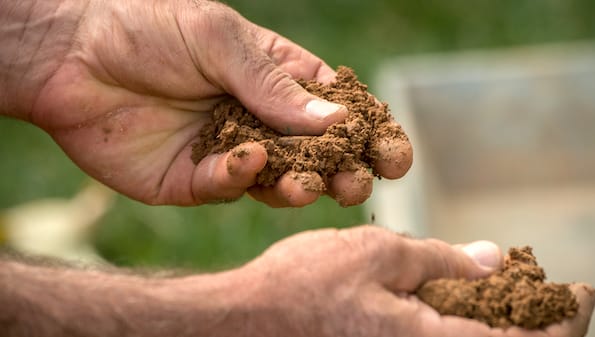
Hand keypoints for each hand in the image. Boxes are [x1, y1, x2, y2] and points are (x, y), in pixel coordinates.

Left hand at [14, 0, 406, 205]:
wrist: (70, 57)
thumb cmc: (146, 29)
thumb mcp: (219, 40)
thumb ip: (275, 84)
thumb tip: (336, 121)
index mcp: (276, 79)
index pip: (336, 109)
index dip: (370, 132)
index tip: (397, 153)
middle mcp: (260, 119)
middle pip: (317, 154)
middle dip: (346, 170)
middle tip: (362, 183)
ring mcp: (231, 152)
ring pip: (281, 180)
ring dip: (302, 184)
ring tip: (312, 184)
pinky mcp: (196, 180)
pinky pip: (229, 186)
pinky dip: (241, 176)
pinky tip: (245, 159)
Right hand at [230, 226, 594, 336]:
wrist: (246, 322)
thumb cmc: (304, 286)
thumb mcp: (379, 254)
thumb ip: (442, 259)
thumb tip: (493, 258)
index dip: (564, 319)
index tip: (579, 290)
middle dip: (539, 322)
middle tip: (550, 289)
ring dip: (503, 320)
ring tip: (509, 285)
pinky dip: (465, 321)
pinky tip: (461, 293)